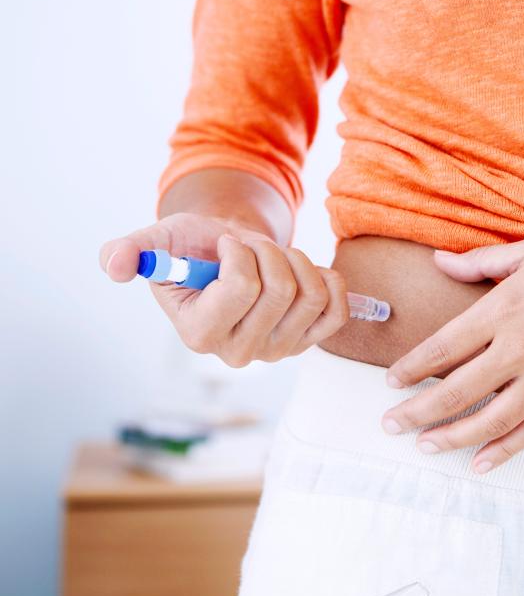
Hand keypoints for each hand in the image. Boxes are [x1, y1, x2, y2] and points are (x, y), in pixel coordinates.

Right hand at [99, 212, 348, 366]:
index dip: (240, 251)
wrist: (228, 254)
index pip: (242, 287)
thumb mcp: (159, 242)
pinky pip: (337, 311)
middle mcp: (240, 353)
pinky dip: (328, 279)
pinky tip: (304, 272)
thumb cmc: (194, 249)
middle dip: (269, 250)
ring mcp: (278, 350)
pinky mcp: (309, 341)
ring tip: (273, 258)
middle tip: (252, 247)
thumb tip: (113, 265)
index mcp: (199, 334)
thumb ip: (128, 251)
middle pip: (281, 290)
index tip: (225, 243)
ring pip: (313, 294)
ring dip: (297, 259)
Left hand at [380, 221, 523, 473]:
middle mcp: (522, 348)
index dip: (411, 368)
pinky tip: (480, 462)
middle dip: (418, 411)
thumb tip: (439, 261)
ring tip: (425, 445)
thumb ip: (480, 262)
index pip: (443, 347)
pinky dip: (506, 450)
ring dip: (453, 437)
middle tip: (390, 425)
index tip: (391, 382)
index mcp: (505, 308)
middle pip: (458, 390)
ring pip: (492, 419)